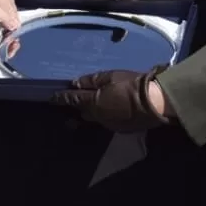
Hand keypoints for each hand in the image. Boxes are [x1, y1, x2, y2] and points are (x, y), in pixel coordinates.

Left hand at [52, 66, 171, 131]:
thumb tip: (75, 83)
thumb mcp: (110, 77)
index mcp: (92, 102)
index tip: (52, 98)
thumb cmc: (131, 85)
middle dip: (75, 109)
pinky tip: (109, 112)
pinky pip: (107, 121)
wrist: (153, 102)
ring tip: (86, 112)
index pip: (72, 99)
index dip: (61, 98)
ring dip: (90, 113)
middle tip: (69, 109)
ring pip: (95, 118)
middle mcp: (97, 116)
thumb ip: (91, 81)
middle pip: (82, 112)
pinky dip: (105, 116)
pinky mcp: (120, 128)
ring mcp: (109, 124)